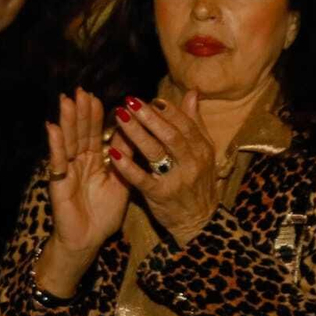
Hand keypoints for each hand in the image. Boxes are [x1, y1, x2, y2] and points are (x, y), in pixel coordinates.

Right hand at [37, 89, 129, 296]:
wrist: (88, 240)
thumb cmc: (104, 214)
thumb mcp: (121, 182)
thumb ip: (124, 158)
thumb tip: (130, 131)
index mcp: (95, 161)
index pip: (95, 133)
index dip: (96, 115)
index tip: (97, 96)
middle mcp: (79, 162)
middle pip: (81, 132)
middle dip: (81, 111)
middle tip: (81, 90)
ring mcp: (67, 170)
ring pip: (68, 141)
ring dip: (68, 121)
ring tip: (67, 100)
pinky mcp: (58, 182)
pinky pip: (58, 160)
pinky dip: (55, 144)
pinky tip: (53, 127)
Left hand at [109, 93, 219, 245]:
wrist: (200, 222)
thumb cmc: (198, 183)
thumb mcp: (203, 153)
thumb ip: (195, 123)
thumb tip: (192, 92)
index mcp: (202, 149)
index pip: (184, 123)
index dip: (167, 109)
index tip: (149, 98)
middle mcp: (192, 162)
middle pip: (169, 134)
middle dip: (149, 116)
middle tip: (130, 101)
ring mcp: (177, 180)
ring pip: (155, 151)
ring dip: (136, 132)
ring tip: (120, 117)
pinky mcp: (161, 196)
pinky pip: (142, 178)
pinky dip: (127, 165)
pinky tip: (113, 151)